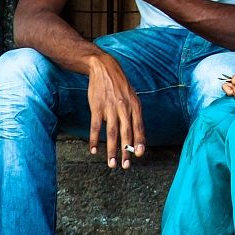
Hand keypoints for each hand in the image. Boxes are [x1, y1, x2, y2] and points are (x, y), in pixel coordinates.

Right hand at [86, 51, 145, 168]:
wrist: (104, 68)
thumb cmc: (120, 86)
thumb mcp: (132, 96)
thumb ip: (134, 115)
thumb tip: (137, 136)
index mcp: (134, 105)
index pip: (138, 126)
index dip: (139, 141)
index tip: (140, 155)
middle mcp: (124, 107)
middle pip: (126, 132)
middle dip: (126, 151)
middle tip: (126, 166)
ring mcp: (110, 107)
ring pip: (111, 132)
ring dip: (111, 150)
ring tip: (111, 164)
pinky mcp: (97, 107)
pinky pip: (95, 126)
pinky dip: (95, 139)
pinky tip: (94, 149)